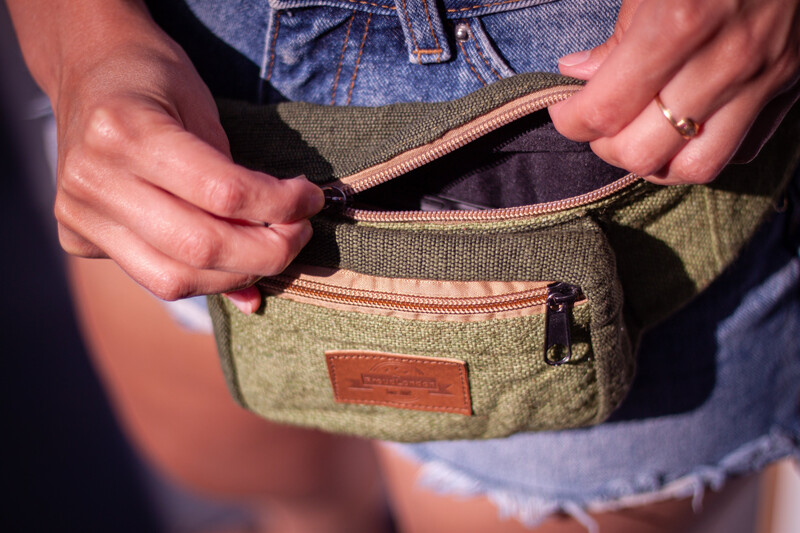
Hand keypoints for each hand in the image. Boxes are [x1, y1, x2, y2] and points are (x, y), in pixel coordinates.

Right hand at [48, 11, 322, 310]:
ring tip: (270, 250)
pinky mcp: (76, 236)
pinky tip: (231, 264)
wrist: (88, 69)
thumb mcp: (201, 108)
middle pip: (200, 247)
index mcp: (124, 130)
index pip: (223, 192)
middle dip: (268, 252)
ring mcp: (77, 213)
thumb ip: (233, 178)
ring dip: (238, 275)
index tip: (311, 199)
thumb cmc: (155, 80)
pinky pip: (153, 277)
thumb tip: (279, 243)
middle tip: (299, 234)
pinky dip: (203, 278)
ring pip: (174, 279)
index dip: (281, 205)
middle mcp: (93, 179)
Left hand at [549, 0, 799, 184]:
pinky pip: (740, 152)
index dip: (570, 120)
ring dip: (656, 162)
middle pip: (642, 153)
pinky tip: (686, 128)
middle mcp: (725, 60)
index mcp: (680, 22)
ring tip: (639, 135)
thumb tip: (576, 73)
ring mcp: (763, 79)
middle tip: (600, 123)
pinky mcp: (789, 89)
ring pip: (694, 168)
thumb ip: (616, 35)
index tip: (565, 110)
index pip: (604, 111)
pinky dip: (704, 150)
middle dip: (606, 146)